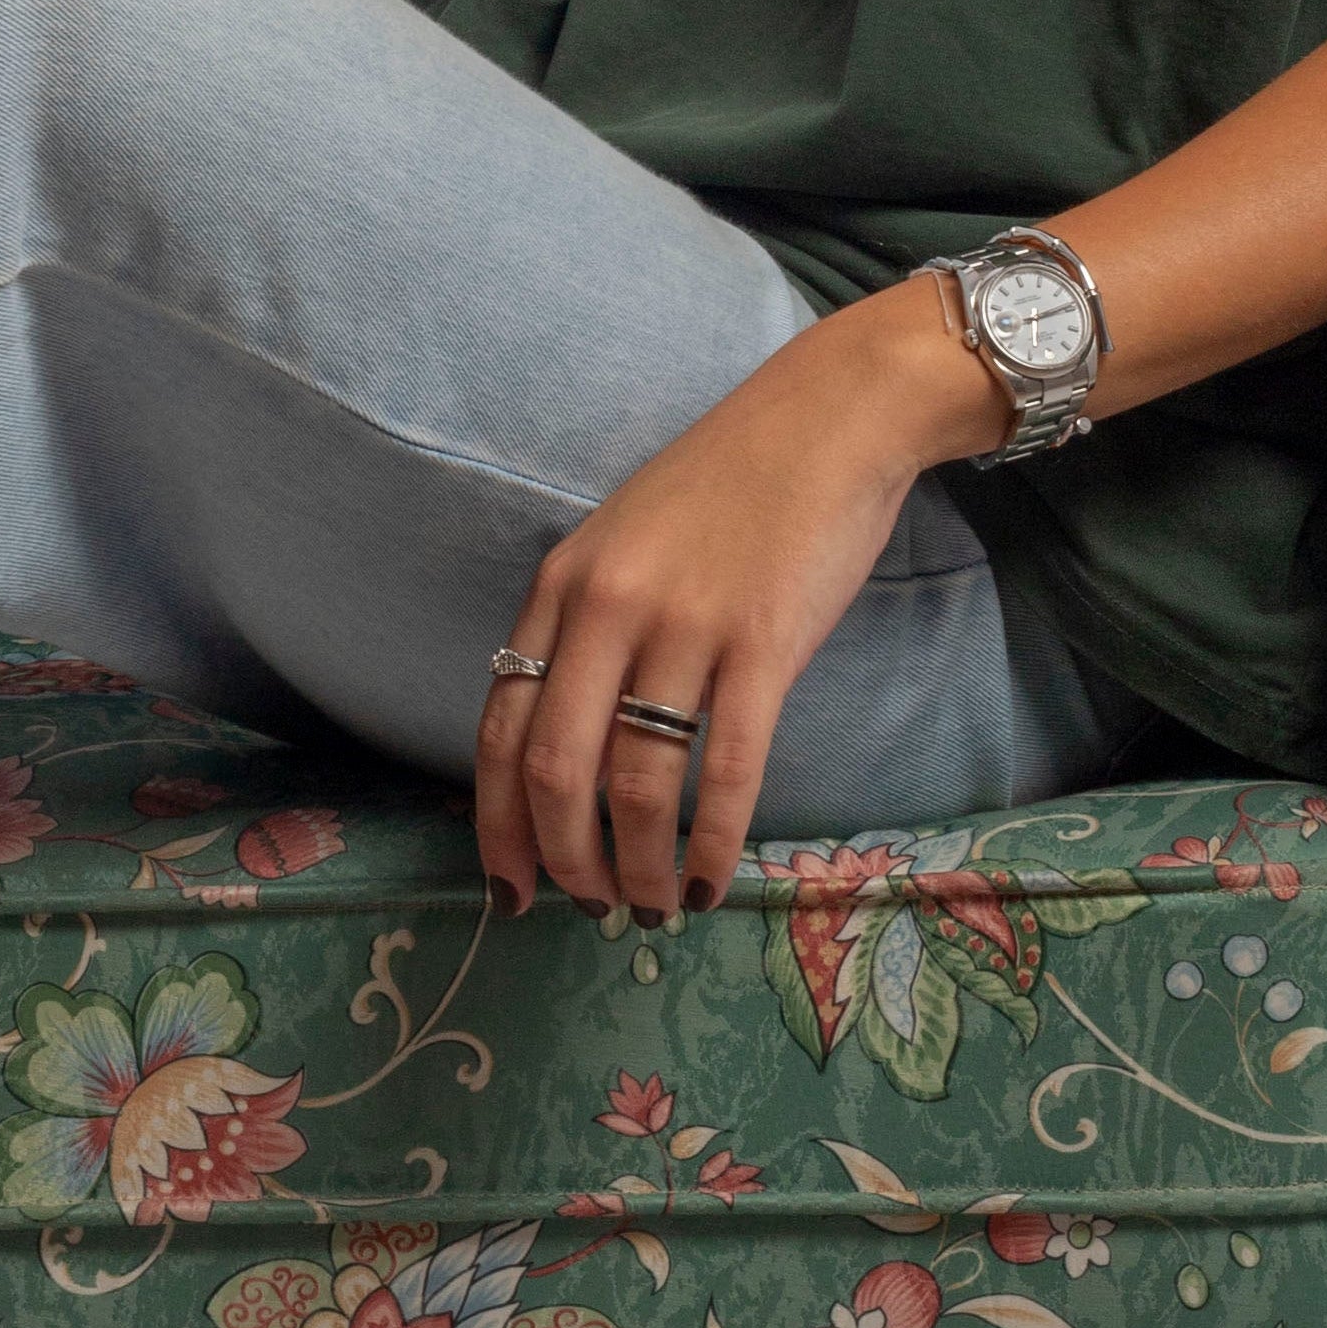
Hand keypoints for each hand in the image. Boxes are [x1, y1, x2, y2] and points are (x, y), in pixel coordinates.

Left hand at [471, 291, 1002, 921]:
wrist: (828, 420)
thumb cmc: (727, 487)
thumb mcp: (622, 542)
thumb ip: (587, 628)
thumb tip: (568, 748)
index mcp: (561, 586)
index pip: (501, 725)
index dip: (498, 821)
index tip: (508, 884)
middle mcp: (609, 607)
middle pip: (557, 768)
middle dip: (563, 858)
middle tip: (586, 908)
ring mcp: (686, 626)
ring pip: (639, 782)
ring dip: (638, 865)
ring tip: (650, 907)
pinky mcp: (764, 644)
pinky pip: (727, 769)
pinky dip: (714, 842)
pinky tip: (710, 880)